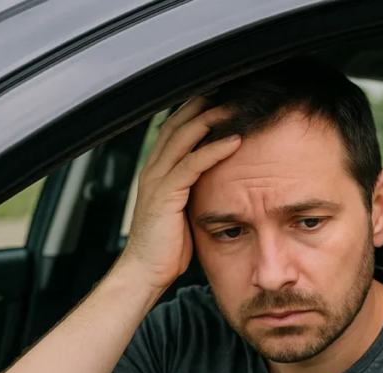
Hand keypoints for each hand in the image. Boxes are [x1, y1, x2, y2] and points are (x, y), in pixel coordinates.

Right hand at [116, 97, 241, 290]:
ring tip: (237, 107)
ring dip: (212, 119)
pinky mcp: (166, 194)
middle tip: (232, 90)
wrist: (145, 271)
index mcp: (157, 171)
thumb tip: (219, 183)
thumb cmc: (166, 246)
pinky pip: (192, 164)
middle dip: (205, 104)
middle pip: (179, 122)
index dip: (197, 109)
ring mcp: (157, 179)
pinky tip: (234, 141)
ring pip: (184, 136)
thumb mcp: (184, 210)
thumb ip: (196, 191)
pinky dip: (214, 150)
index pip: (176, 128)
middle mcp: (154, 169)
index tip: (222, 96)